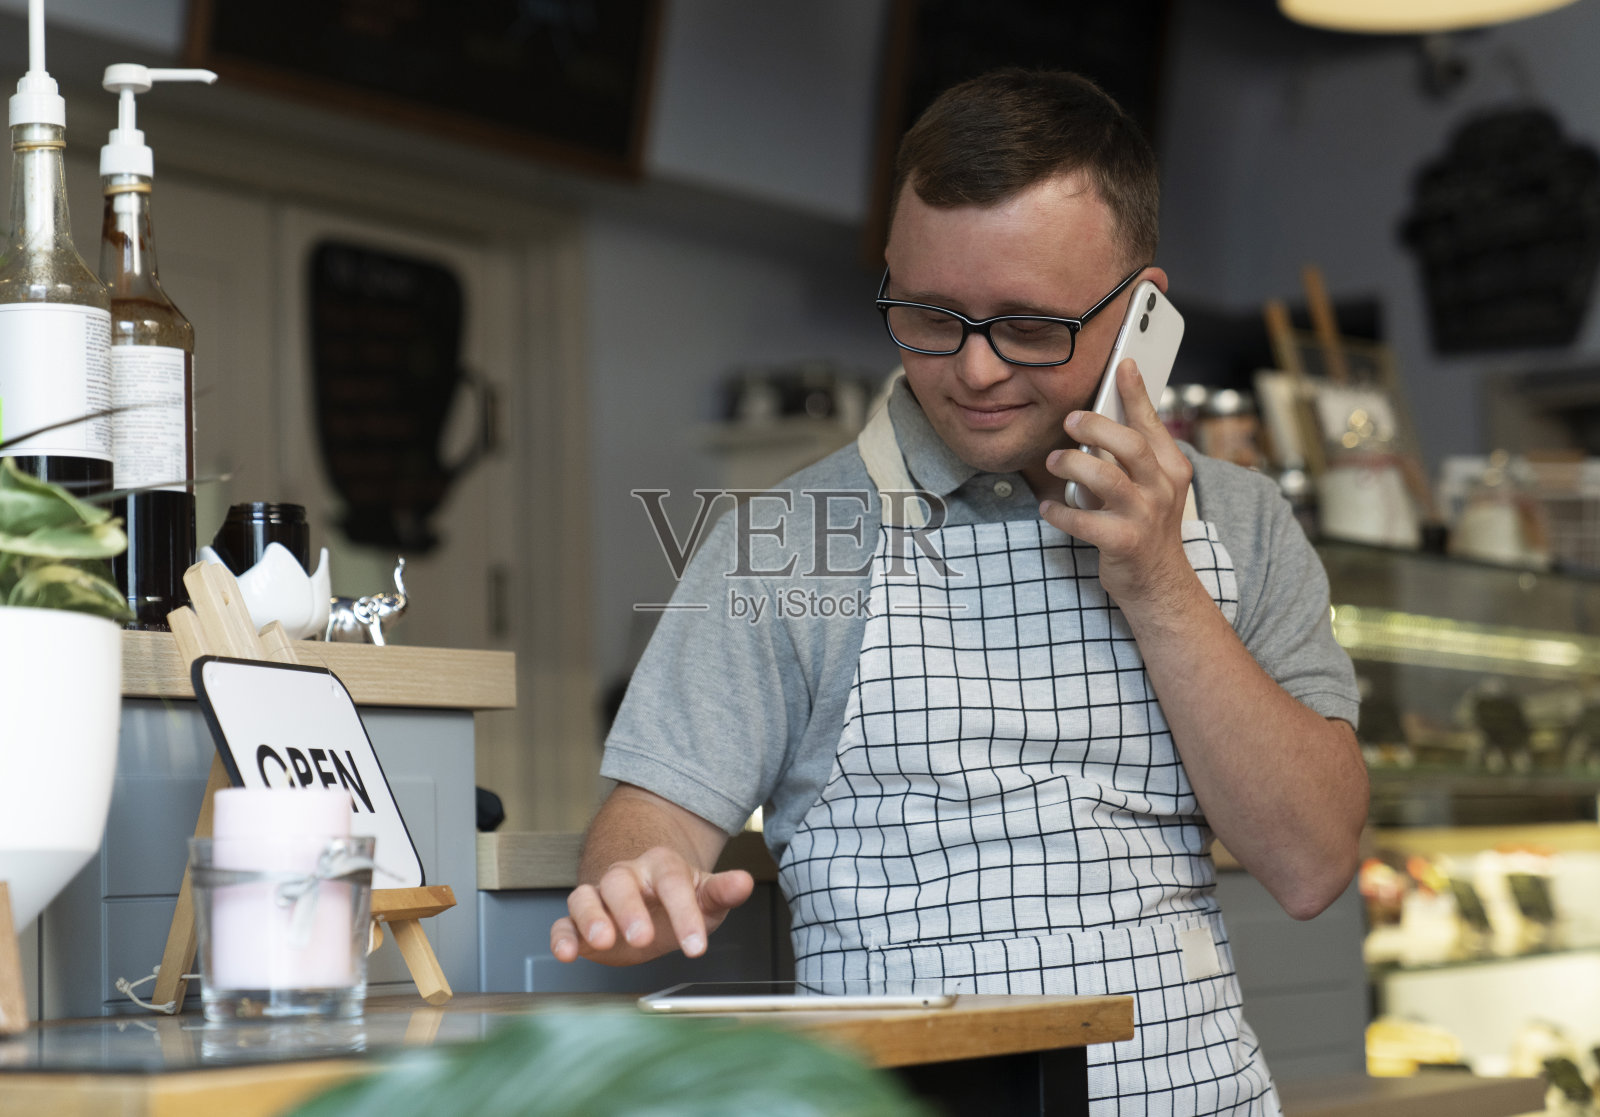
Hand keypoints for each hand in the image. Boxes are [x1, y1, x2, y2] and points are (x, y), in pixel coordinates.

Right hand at [550, 846, 753, 965]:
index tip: (697, 946)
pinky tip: (566, 954)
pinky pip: (564, 923)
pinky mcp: (579, 922)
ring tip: (602, 942)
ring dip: (591, 918)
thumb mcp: (705, 897)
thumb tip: (744, 882)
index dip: (684, 913)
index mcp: (660, 867)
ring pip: (585, 897)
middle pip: (620, 883)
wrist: (649, 902)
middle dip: (629, 910)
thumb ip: (722, 891)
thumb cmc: (678, 900)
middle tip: (643, 938)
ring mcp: (599, 897)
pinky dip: (562, 936)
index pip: (672, 882)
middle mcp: (625, 876)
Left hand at [1038, 358, 1194, 607]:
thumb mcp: (1152, 488)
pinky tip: (1048, 507)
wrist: (1159, 584)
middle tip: (1070, 420)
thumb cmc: (1146, 527)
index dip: (1136, 393)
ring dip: (1072, 464)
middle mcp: (1162, 489)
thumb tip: (1098, 418)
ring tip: (1053, 461)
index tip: (1123, 364)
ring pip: (1105, 478)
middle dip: (1096, 426)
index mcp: (1171, 469)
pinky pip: (1083, 520)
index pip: (1152, 423)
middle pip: (1129, 445)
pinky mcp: (1123, 542)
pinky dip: (1059, 511)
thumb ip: (1133, 456)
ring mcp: (1144, 517)